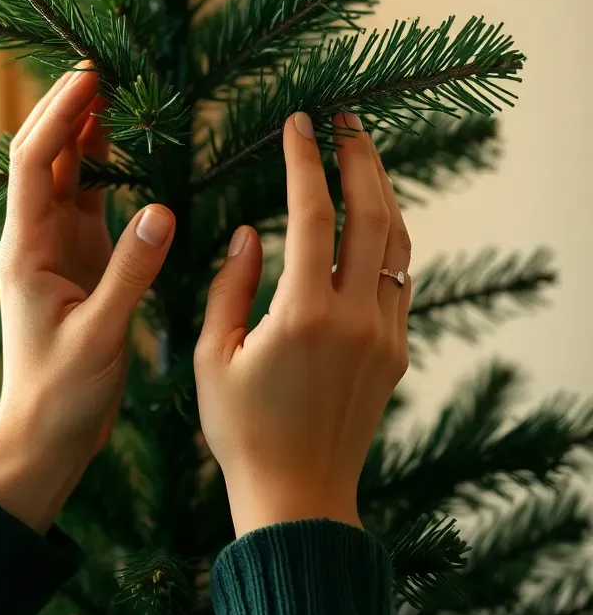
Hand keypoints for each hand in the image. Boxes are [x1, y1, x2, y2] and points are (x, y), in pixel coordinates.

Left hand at [0, 64, 175, 532]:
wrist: (45, 437)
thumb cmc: (61, 394)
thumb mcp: (100, 336)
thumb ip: (131, 274)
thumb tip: (163, 210)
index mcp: (26, 250)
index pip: (34, 163)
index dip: (59, 114)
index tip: (90, 76)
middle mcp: (35, 238)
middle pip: (43, 154)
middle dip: (66, 107)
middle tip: (100, 65)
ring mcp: (58, 247)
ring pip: (66, 172)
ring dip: (83, 130)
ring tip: (111, 87)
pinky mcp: (81, 260)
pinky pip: (89, 199)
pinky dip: (102, 166)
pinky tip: (122, 142)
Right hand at [193, 110, 411, 539]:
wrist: (298, 497)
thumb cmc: (241, 430)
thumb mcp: (212, 356)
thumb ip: (229, 286)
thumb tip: (250, 232)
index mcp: (303, 314)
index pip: (312, 213)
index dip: (306, 160)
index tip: (299, 122)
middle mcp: (354, 317)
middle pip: (372, 214)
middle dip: (360, 157)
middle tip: (345, 118)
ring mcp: (383, 334)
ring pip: (398, 243)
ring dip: (383, 191)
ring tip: (363, 154)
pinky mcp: (396, 352)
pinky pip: (402, 278)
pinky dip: (389, 237)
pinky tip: (373, 218)